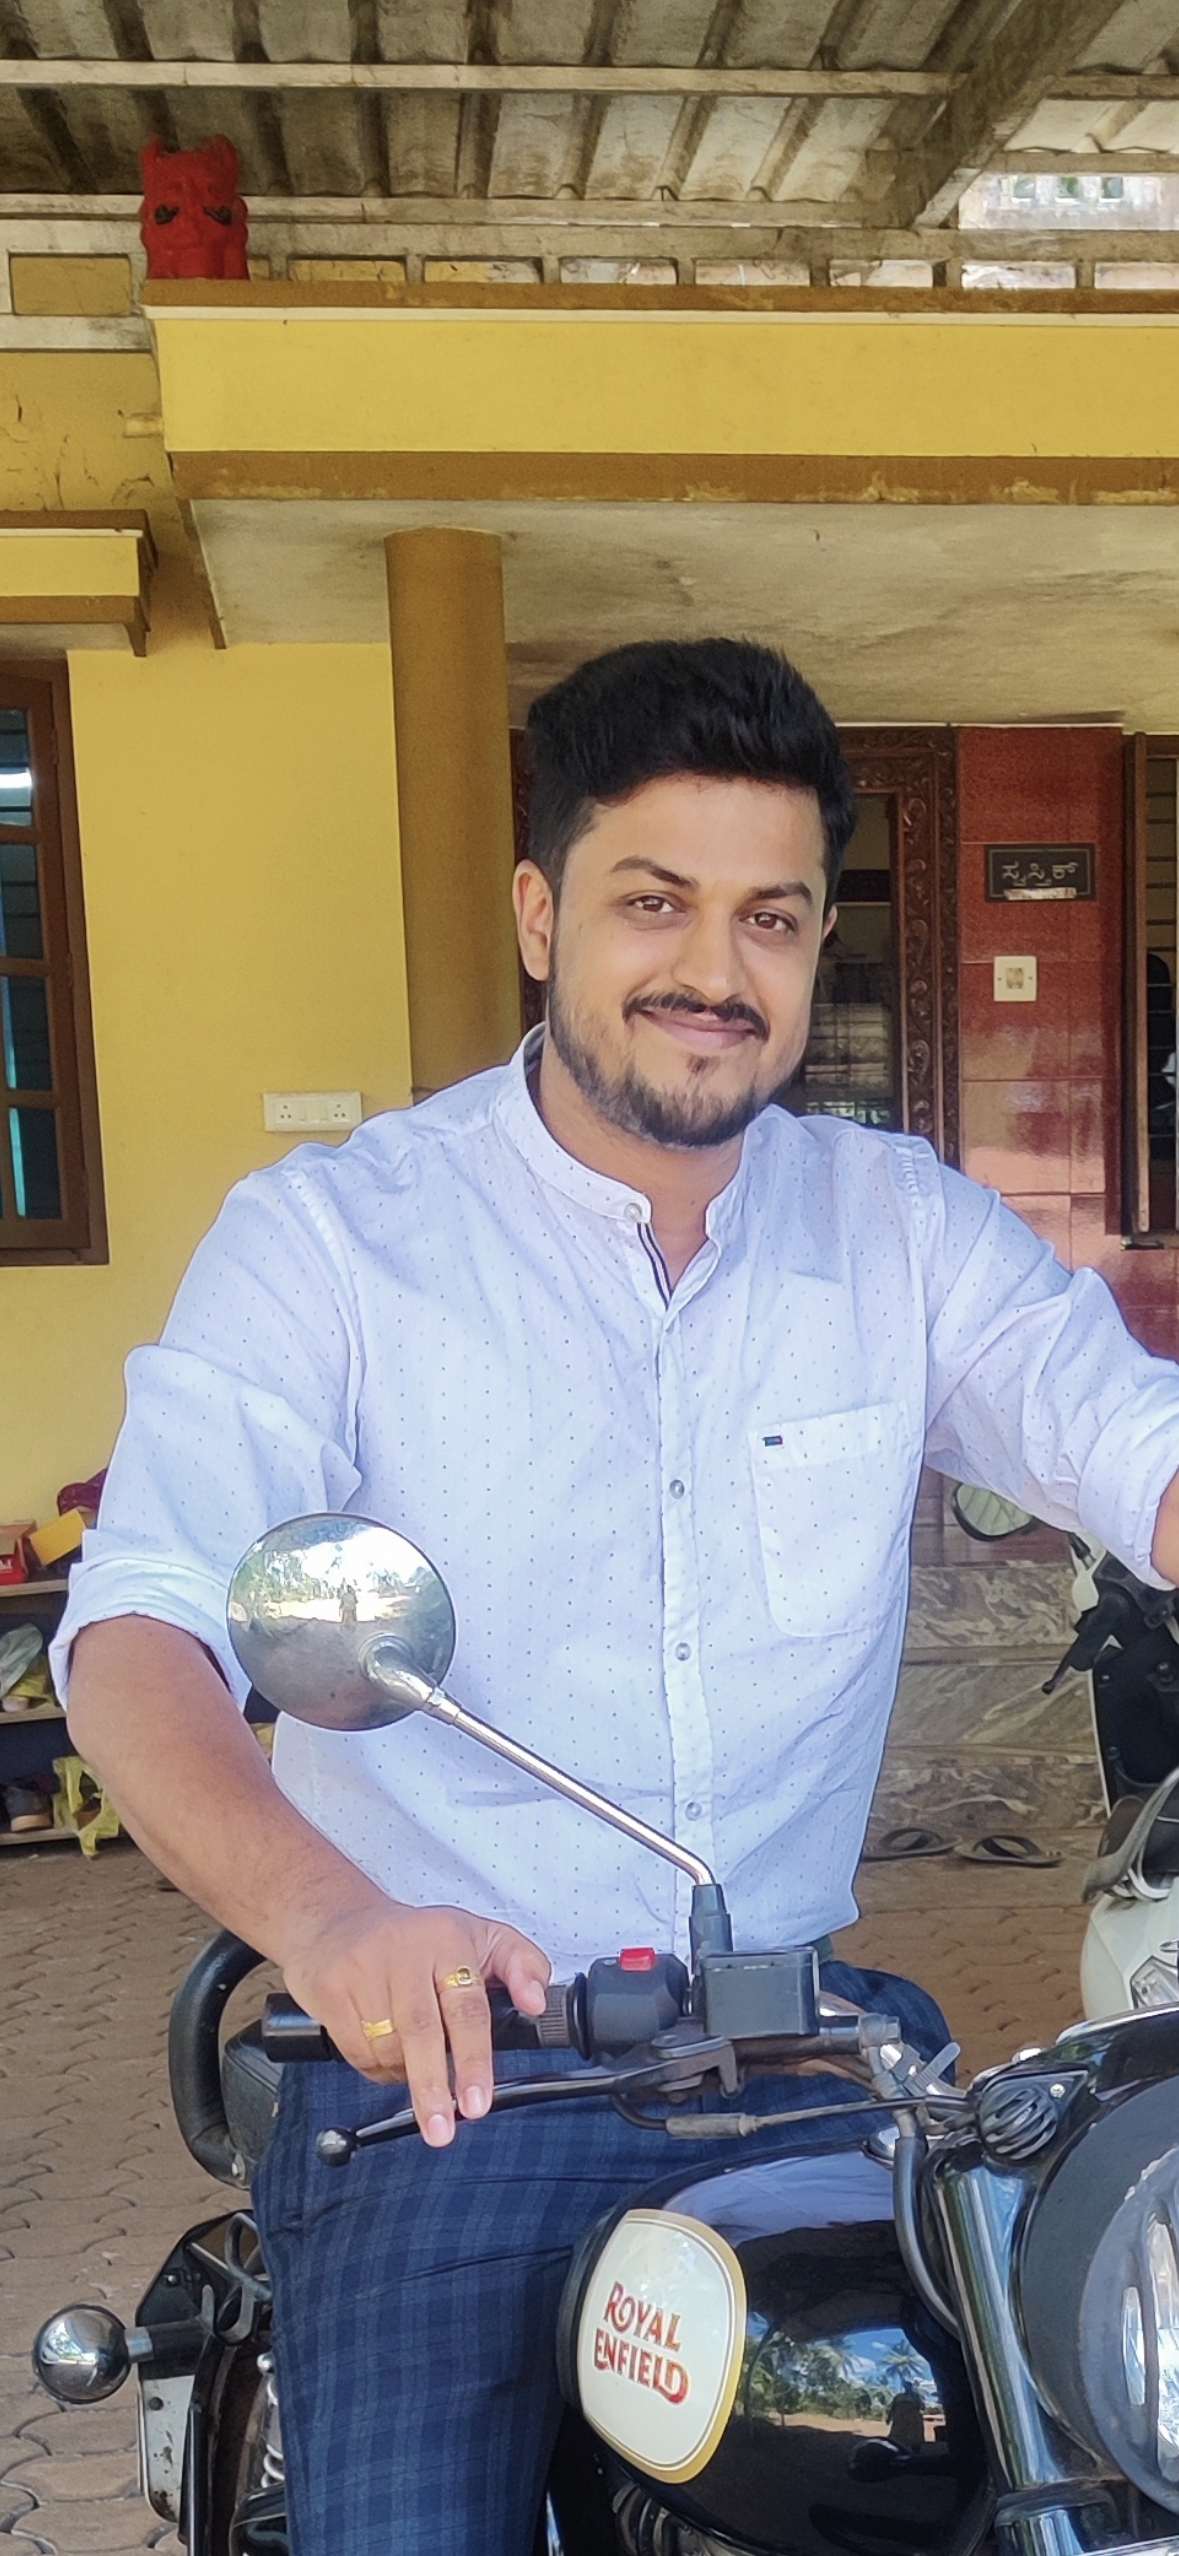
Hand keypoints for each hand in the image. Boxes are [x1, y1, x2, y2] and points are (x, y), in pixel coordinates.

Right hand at [280, 1892, 550, 2146]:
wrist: (335, 1918)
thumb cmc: (417, 1936)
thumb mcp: (482, 1936)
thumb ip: (523, 1965)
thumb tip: (537, 2002)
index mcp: (448, 1940)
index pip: (466, 2006)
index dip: (474, 2059)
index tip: (477, 2101)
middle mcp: (404, 1951)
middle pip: (421, 2031)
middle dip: (432, 2087)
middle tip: (443, 2128)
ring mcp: (361, 1969)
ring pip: (387, 2047)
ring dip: (405, 2074)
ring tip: (414, 2065)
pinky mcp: (329, 1989)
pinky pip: (356, 2051)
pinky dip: (375, 2066)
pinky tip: (384, 2050)